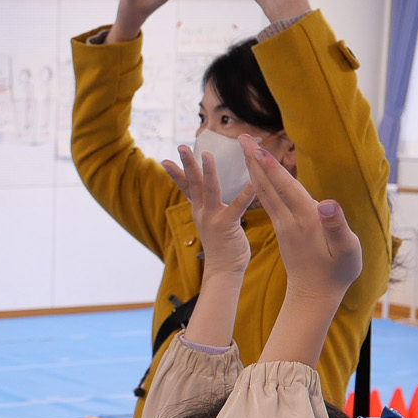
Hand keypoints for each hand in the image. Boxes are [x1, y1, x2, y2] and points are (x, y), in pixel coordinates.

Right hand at [162, 144, 252, 276]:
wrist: (224, 270)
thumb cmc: (222, 246)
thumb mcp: (211, 222)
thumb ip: (209, 207)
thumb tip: (208, 195)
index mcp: (199, 211)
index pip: (186, 187)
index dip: (176, 173)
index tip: (165, 159)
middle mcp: (202, 212)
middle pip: (193, 184)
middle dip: (187, 164)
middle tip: (182, 147)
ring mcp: (212, 218)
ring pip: (209, 190)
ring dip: (207, 171)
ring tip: (206, 155)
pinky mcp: (226, 225)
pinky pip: (237, 206)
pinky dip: (245, 194)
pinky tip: (253, 182)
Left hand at [241, 135, 361, 299]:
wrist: (314, 296)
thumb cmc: (337, 272)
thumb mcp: (346, 250)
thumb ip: (337, 226)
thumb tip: (328, 203)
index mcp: (305, 220)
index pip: (286, 188)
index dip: (273, 168)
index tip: (258, 149)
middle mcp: (289, 220)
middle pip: (268, 185)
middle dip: (255, 160)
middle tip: (240, 137)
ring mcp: (283, 225)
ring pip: (264, 192)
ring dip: (254, 169)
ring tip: (245, 150)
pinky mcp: (282, 230)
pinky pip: (267, 202)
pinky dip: (260, 185)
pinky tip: (257, 177)